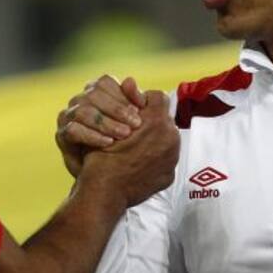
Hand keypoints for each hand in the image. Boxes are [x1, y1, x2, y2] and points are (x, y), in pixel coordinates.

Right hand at [56, 75, 146, 176]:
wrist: (105, 176)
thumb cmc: (123, 146)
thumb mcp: (132, 123)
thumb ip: (132, 102)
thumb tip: (131, 80)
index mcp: (95, 94)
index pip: (104, 83)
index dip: (121, 94)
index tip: (139, 110)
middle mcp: (78, 102)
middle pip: (92, 95)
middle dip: (116, 109)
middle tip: (136, 125)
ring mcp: (67, 118)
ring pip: (82, 111)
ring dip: (106, 123)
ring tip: (125, 136)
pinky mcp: (61, 136)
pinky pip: (73, 130)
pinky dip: (93, 136)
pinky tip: (109, 143)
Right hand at [78, 91, 178, 208]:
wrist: (103, 192)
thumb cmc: (101, 156)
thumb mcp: (108, 123)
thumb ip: (124, 101)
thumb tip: (130, 80)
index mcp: (157, 122)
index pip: (157, 97)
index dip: (141, 102)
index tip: (130, 110)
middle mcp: (171, 138)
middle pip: (163, 120)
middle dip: (149, 123)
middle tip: (130, 130)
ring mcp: (172, 159)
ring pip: (165, 139)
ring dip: (153, 140)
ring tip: (133, 148)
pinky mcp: (168, 176)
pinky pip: (164, 159)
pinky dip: (153, 159)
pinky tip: (137, 163)